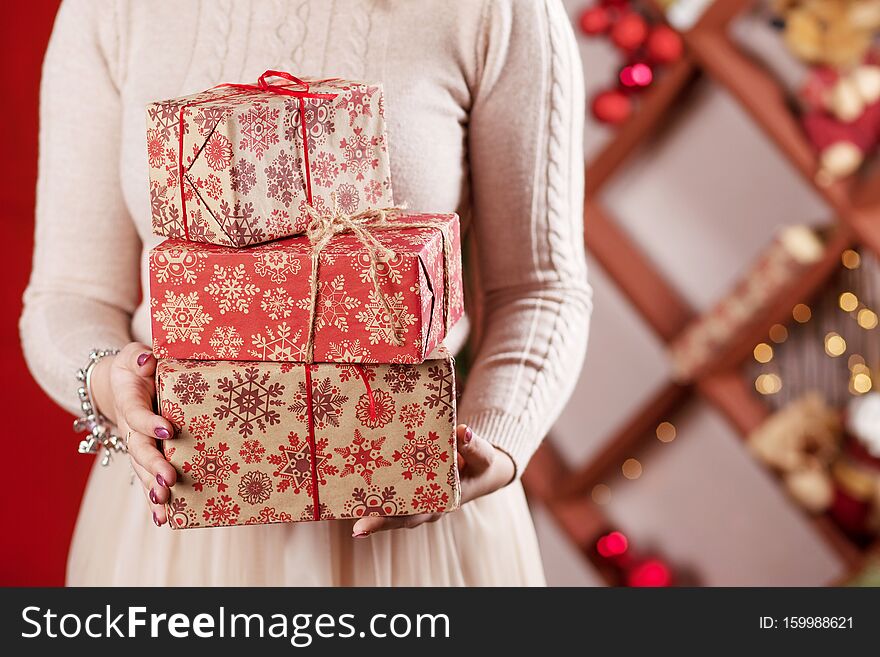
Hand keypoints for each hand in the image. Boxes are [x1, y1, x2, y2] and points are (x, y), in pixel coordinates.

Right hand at [91, 342, 176, 525]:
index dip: (149, 422)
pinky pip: (148, 480)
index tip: (168, 428)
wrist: (120, 385)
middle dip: (153, 465)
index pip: (137, 413)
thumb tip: (149, 360)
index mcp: (129, 401)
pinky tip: (163, 519)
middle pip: (139, 450)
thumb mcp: (134, 355)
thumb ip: (140, 357)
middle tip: (169, 479)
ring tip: (164, 502)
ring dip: (152, 488)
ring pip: (141, 470)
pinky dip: (153, 500)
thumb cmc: (137, 367)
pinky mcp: (145, 457)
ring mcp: (136, 445)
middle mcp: (130, 428)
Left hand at [351, 424, 515, 536]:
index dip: (391, 520)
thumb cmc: (480, 462)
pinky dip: (374, 487)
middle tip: (355, 527)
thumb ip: (473, 446)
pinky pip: (391, 489)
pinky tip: (353, 482)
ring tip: (345, 503)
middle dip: (376, 521)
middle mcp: (427, 504)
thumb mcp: (482, 454)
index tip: (368, 526)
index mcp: (444, 501)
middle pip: (398, 516)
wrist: (480, 466)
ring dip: (370, 505)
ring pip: (391, 505)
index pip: (415, 515)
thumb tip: (463, 431)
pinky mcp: (410, 485)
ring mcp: (417, 497)